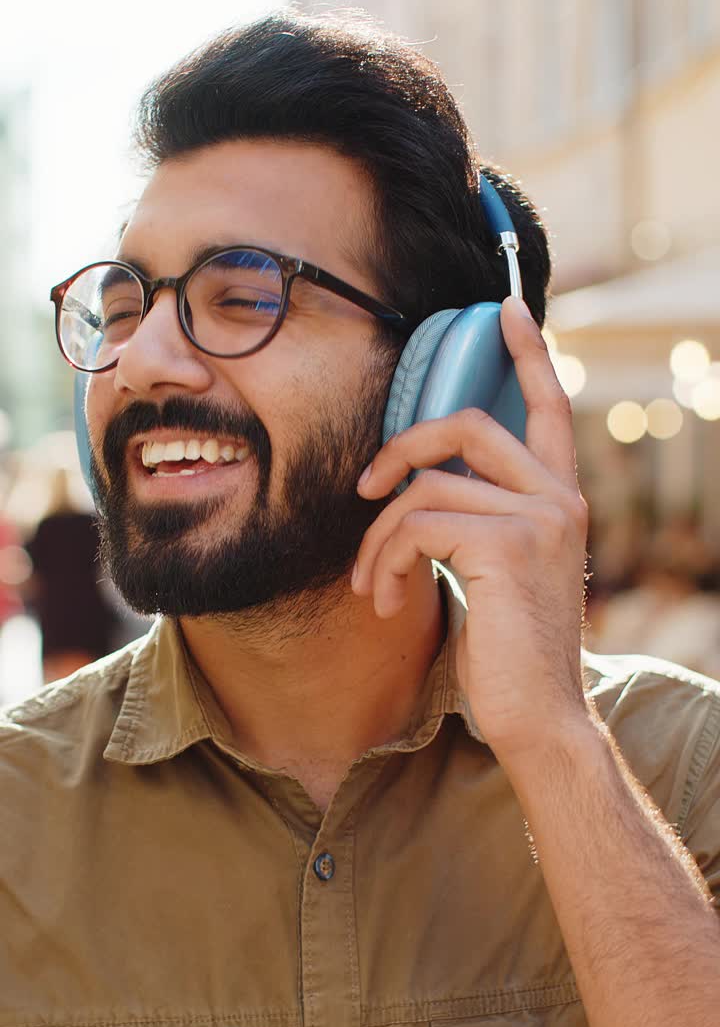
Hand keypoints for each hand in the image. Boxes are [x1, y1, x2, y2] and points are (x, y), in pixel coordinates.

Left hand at [351, 296, 591, 768]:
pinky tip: (388, 603)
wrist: (536, 717)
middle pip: (466, 425)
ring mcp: (539, 517)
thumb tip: (413, 493)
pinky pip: (416, 524)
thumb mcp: (494, 574)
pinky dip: (387, 562)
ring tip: (373, 586)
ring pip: (425, 486)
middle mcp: (559, 499)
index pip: (549, 409)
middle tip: (363, 490)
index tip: (502, 309)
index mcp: (558, 501)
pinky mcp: (507, 544)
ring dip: (378, 539)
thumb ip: (474, 523)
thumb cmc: (507, 653)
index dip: (526, 355)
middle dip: (400, 448)